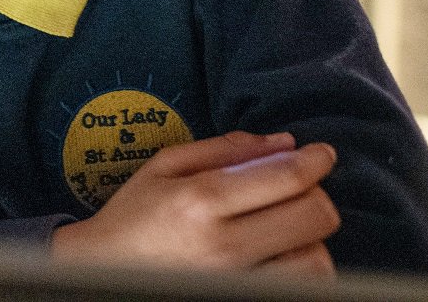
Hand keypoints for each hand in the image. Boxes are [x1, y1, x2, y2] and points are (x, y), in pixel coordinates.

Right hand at [51, 131, 338, 273]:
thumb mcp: (166, 166)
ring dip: (311, 237)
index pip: (286, 178)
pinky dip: (302, 267)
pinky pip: (302, 287)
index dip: (315, 160)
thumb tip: (283, 142)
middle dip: (315, 194)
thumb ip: (225, 150)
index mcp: (201, 200)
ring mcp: (238, 281)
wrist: (106, 270)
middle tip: (297, 188)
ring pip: (318, 260)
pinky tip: (281, 253)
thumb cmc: (135, 215)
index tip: (320, 154)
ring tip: (286, 225)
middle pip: (315, 217)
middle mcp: (225, 245)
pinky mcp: (244, 298)